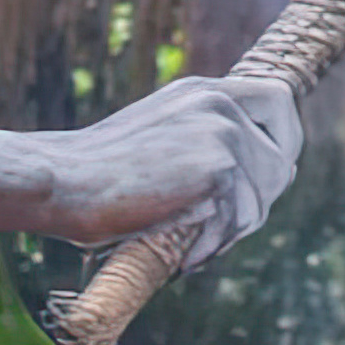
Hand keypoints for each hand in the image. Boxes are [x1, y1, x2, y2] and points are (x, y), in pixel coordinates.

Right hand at [35, 70, 301, 259]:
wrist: (60, 180)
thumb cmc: (97, 176)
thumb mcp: (159, 140)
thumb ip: (204, 144)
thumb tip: (270, 177)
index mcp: (202, 91)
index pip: (277, 101)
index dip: (284, 141)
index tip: (269, 175)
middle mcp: (217, 103)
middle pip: (280, 161)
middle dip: (257, 204)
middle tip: (219, 230)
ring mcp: (220, 132)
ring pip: (261, 199)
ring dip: (231, 232)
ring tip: (192, 243)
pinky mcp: (217, 167)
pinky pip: (238, 221)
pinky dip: (212, 246)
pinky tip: (183, 253)